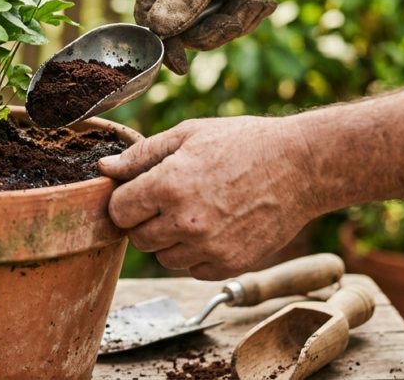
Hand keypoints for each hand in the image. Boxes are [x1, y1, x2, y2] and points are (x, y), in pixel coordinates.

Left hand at [98, 115, 316, 279]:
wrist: (299, 166)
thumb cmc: (243, 143)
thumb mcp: (188, 134)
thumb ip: (140, 155)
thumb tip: (104, 167)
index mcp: (168, 186)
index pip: (118, 211)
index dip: (125, 201)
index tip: (139, 192)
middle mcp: (185, 222)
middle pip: (136, 238)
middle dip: (145, 220)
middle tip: (168, 200)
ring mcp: (208, 248)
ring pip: (163, 257)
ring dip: (169, 239)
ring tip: (194, 211)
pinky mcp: (229, 265)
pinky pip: (192, 269)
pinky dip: (195, 254)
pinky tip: (213, 227)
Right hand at [135, 0, 314, 73]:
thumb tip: (158, 29)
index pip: (147, 15)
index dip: (163, 42)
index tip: (181, 65)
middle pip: (179, 31)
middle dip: (215, 28)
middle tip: (241, 15)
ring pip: (205, 33)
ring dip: (236, 22)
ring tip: (257, 1)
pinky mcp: (217, 3)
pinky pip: (224, 28)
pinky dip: (246, 18)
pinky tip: (260, 1)